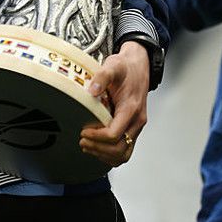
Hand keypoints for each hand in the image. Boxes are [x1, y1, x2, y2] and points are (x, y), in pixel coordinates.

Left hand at [79, 41, 149, 167]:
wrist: (138, 66)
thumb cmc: (126, 68)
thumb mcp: (113, 66)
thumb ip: (102, 77)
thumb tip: (92, 90)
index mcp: (131, 108)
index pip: (114, 134)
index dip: (97, 137)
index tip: (84, 132)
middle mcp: (137, 120)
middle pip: (120, 148)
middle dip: (99, 148)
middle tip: (83, 142)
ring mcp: (136, 126)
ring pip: (124, 154)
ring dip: (105, 155)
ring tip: (88, 147)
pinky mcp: (133, 127)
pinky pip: (126, 149)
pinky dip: (112, 154)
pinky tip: (98, 148)